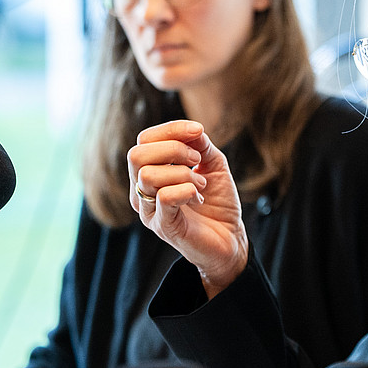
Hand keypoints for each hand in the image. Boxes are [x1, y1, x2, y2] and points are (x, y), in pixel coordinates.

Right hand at [127, 119, 248, 296]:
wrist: (231, 238)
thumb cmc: (218, 202)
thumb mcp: (212, 164)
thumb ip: (200, 145)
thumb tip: (193, 129)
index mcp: (149, 171)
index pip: (144, 140)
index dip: (171, 129)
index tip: (199, 131)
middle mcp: (141, 190)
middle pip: (136, 155)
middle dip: (173, 149)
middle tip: (197, 161)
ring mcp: (148, 210)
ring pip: (147, 175)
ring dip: (183, 173)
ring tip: (201, 185)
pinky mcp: (162, 226)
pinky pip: (164, 197)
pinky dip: (187, 190)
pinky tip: (198, 198)